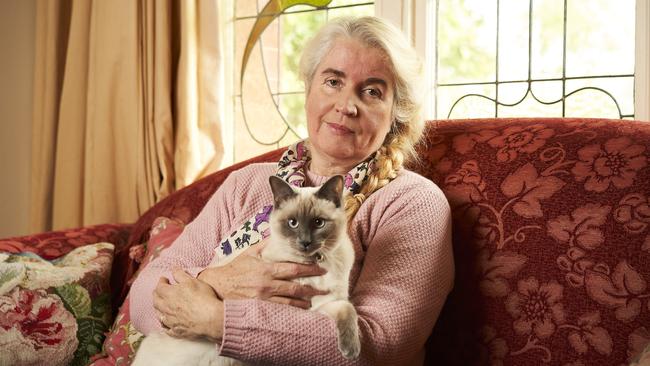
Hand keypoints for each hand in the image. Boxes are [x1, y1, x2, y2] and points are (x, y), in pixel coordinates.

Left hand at [153, 269, 223, 341]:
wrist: (211, 318)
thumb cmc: (203, 298)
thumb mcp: (192, 281)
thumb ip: (180, 274)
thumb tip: (173, 269)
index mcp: (169, 294)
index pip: (159, 287)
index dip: (161, 281)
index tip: (164, 278)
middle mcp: (166, 308)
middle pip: (156, 301)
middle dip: (156, 294)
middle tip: (158, 291)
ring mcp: (171, 321)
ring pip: (159, 315)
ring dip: (158, 309)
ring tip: (160, 306)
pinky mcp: (176, 331)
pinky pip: (166, 329)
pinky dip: (164, 325)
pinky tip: (165, 324)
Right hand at [198, 239, 327, 308]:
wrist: (215, 287)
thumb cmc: (233, 270)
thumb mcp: (249, 253)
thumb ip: (264, 245)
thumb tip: (276, 234)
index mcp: (267, 269)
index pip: (295, 269)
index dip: (311, 269)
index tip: (322, 269)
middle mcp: (267, 284)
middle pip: (296, 288)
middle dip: (313, 289)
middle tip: (326, 289)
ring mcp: (263, 299)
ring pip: (290, 302)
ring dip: (304, 303)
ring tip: (313, 302)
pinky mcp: (259, 310)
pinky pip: (280, 312)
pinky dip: (291, 312)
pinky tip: (299, 312)